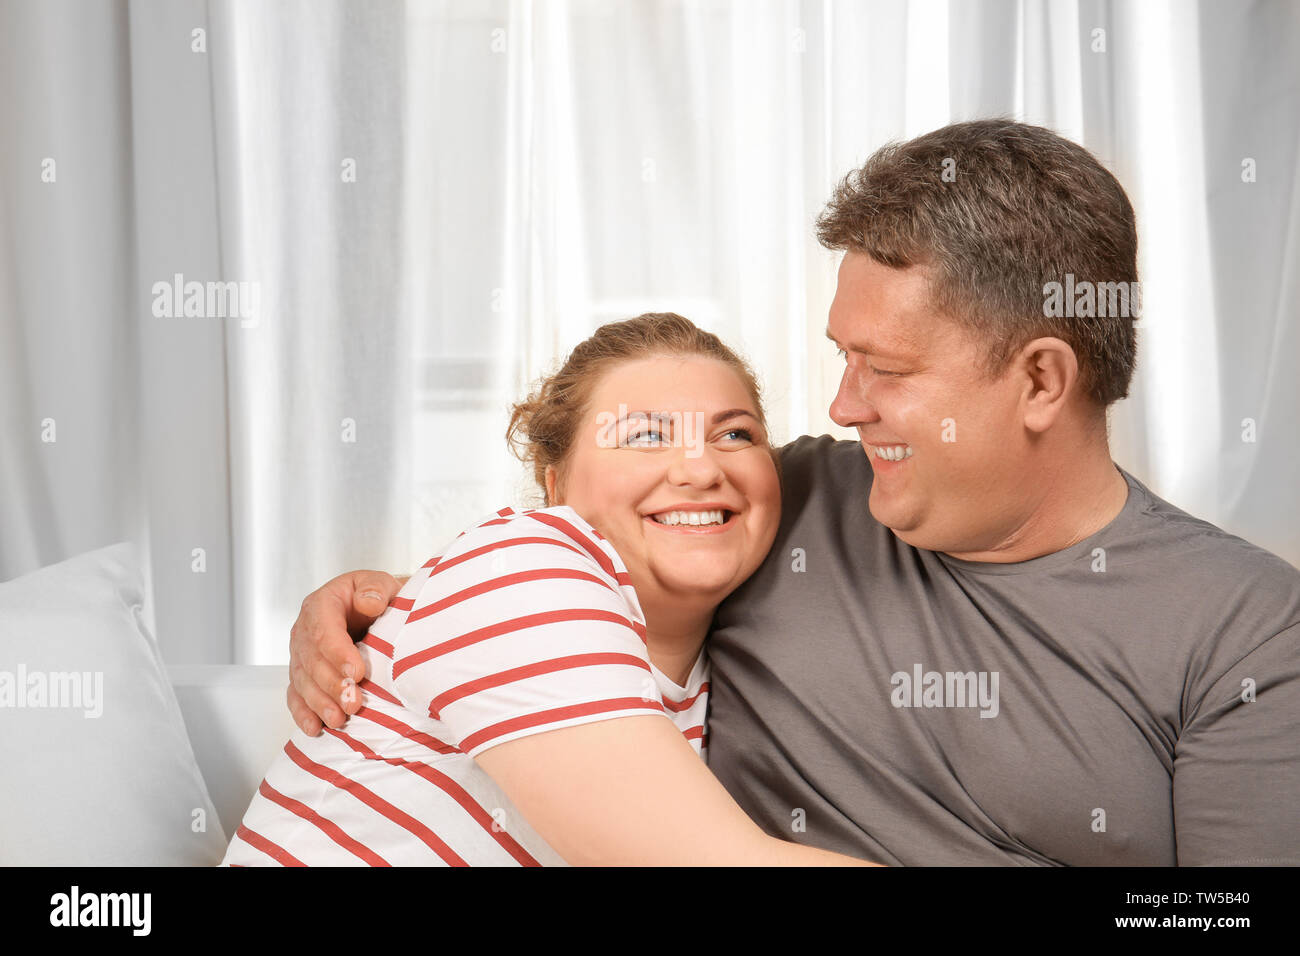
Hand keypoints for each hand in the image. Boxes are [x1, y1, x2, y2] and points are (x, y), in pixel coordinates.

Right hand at [287, 570, 404, 734]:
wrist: (377, 610)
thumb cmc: (379, 598)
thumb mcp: (381, 584)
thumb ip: (376, 588)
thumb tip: (368, 602)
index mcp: (321, 604)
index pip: (323, 630)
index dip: (338, 653)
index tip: (357, 672)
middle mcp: (304, 630)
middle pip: (311, 661)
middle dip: (332, 685)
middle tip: (354, 703)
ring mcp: (300, 655)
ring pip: (303, 682)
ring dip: (320, 704)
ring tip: (339, 720)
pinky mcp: (303, 676)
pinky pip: (297, 696)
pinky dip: (304, 714)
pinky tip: (315, 728)